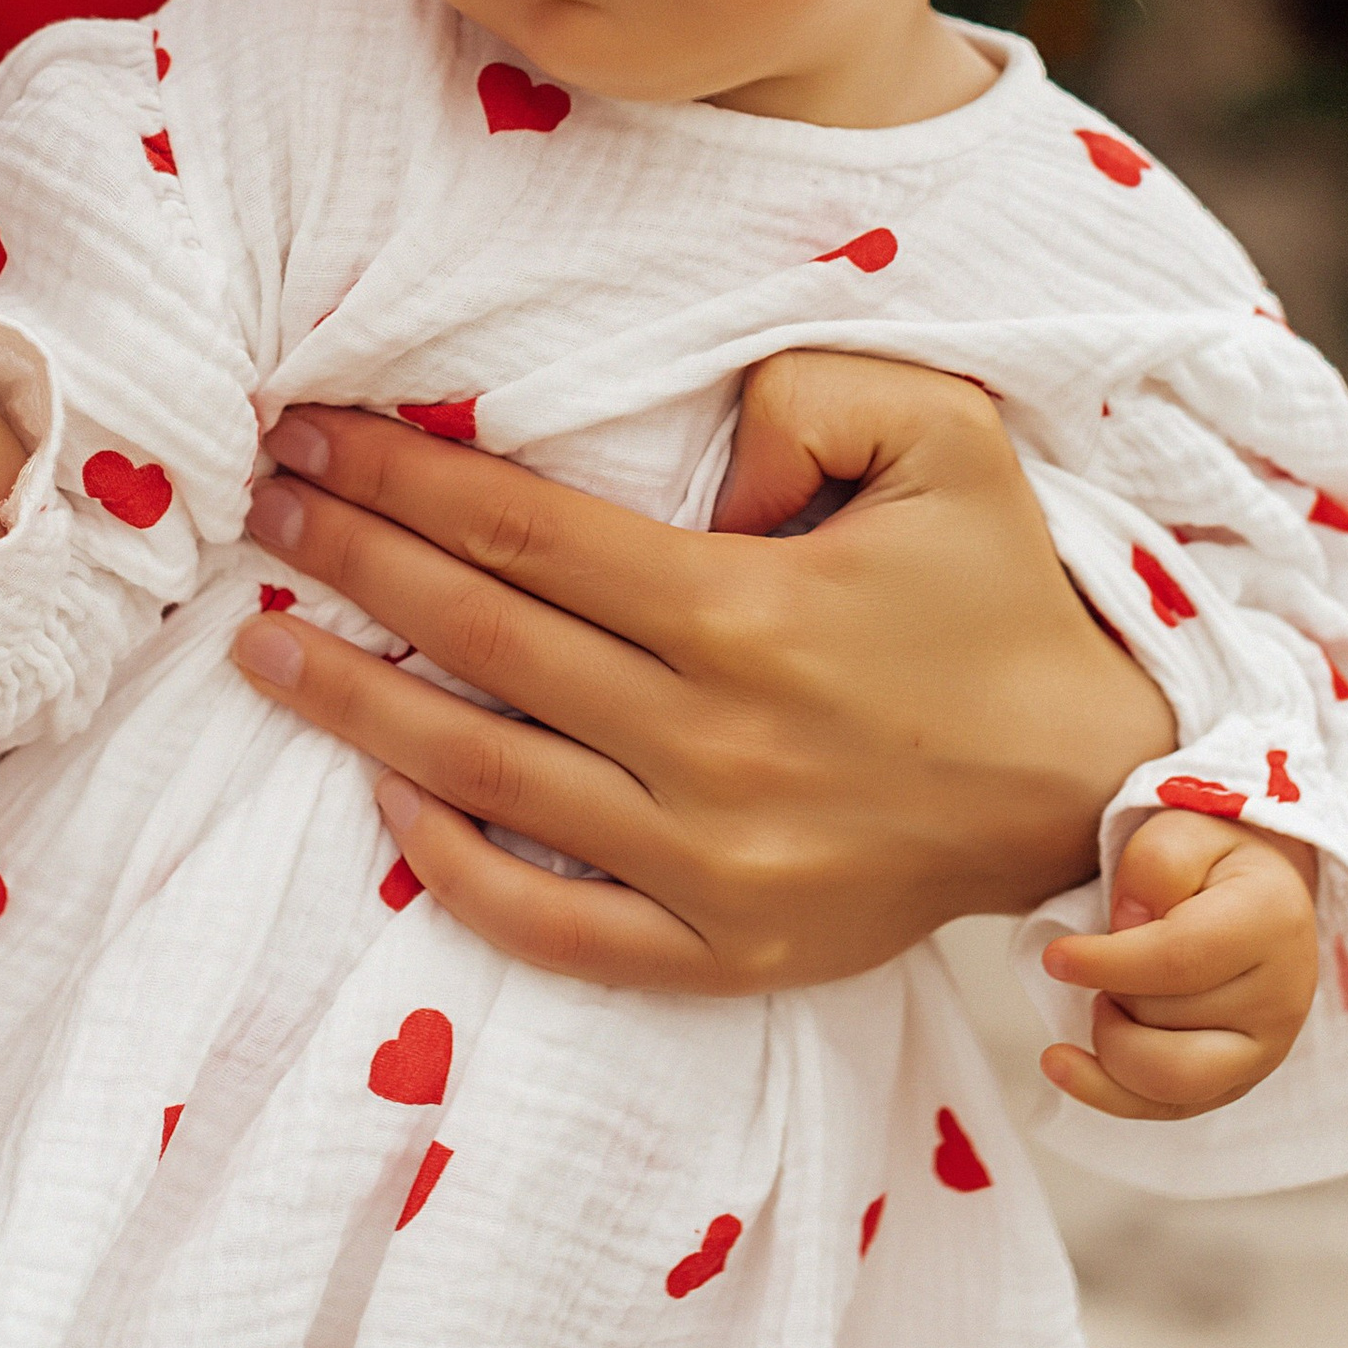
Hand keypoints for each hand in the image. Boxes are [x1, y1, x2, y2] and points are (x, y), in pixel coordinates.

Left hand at [231, 367, 1175, 993]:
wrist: (1089, 783)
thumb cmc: (1003, 595)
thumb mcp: (944, 439)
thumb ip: (811, 394)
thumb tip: (706, 442)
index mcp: (750, 613)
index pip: (524, 533)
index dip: (403, 478)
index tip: (314, 433)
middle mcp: (714, 743)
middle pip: (481, 637)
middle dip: (349, 558)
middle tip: (260, 500)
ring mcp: (713, 865)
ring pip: (484, 772)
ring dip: (354, 699)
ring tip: (258, 641)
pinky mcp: (725, 953)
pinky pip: (551, 922)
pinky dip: (450, 862)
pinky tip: (380, 788)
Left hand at [1037, 808, 1319, 1119]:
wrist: (1258, 898)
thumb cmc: (1210, 862)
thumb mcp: (1183, 829)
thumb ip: (1155, 864)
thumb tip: (1128, 927)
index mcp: (1271, 921)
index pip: (1180, 959)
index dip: (1107, 962)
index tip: (1053, 957)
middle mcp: (1281, 997)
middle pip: (1167, 1019)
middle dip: (1112, 991)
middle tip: (1101, 960)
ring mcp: (1264, 1050)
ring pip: (1167, 1076)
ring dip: (1113, 1037)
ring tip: (1106, 998)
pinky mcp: (1236, 1082)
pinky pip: (1167, 1110)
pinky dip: (1106, 1093)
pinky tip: (1060, 1063)